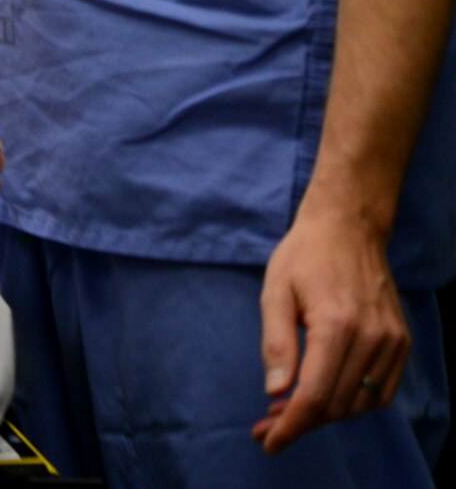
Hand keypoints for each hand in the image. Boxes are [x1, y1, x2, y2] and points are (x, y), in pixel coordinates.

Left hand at [252, 201, 409, 452]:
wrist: (349, 228)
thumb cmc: (304, 255)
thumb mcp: (275, 291)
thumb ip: (276, 342)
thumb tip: (276, 392)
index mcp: (337, 325)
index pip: (315, 395)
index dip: (291, 425)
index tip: (269, 442)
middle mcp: (372, 338)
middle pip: (337, 405)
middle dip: (301, 422)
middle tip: (268, 424)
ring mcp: (392, 341)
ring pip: (361, 403)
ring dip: (327, 415)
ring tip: (291, 410)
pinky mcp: (401, 341)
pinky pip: (382, 391)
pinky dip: (354, 402)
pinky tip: (327, 396)